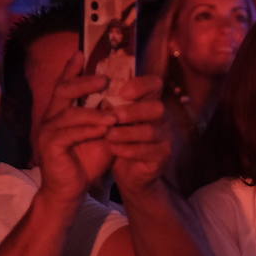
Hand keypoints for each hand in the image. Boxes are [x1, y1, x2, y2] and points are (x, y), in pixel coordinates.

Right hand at [34, 53, 115, 205]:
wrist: (70, 191)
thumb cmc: (85, 162)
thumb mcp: (102, 136)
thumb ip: (108, 118)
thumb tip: (128, 101)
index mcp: (60, 112)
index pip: (64, 85)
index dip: (70, 68)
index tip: (80, 51)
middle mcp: (50, 118)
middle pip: (63, 91)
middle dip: (83, 82)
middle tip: (104, 79)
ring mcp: (47, 132)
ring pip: (69, 113)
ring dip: (92, 112)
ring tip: (112, 114)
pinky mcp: (49, 147)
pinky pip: (68, 133)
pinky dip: (87, 130)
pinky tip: (103, 129)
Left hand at [106, 76, 171, 194]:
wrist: (130, 172)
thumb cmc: (120, 138)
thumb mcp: (115, 119)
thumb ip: (110, 102)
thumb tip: (89, 84)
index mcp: (150, 101)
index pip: (155, 83)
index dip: (140, 85)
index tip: (121, 92)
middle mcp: (162, 118)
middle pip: (157, 107)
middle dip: (133, 111)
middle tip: (113, 116)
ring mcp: (165, 138)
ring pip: (150, 131)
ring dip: (127, 132)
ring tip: (108, 135)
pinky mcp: (162, 157)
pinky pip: (147, 152)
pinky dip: (128, 150)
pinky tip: (113, 149)